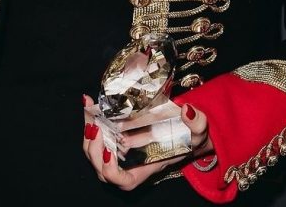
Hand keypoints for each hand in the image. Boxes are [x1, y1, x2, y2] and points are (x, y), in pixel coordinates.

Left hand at [82, 94, 212, 190]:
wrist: (185, 128)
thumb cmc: (190, 136)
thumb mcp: (198, 130)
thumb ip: (197, 123)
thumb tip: (187, 111)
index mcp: (144, 169)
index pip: (122, 181)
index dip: (110, 171)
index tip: (109, 152)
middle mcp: (128, 165)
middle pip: (100, 167)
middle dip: (93, 148)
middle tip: (94, 125)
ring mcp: (119, 152)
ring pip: (94, 152)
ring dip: (87, 133)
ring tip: (89, 111)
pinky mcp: (114, 137)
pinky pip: (96, 136)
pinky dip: (90, 121)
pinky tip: (89, 103)